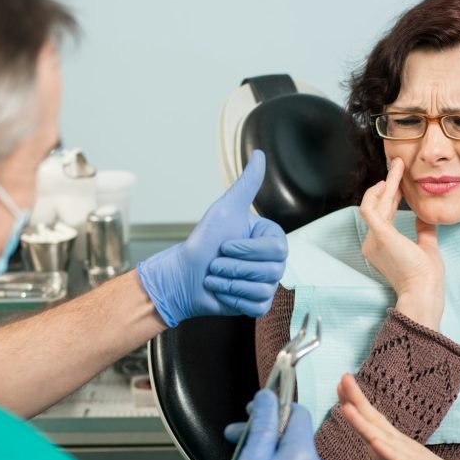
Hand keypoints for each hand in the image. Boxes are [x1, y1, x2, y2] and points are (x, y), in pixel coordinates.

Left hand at [136, 150, 287, 325]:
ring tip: (216, 276)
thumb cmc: (202, 242)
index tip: (225, 245)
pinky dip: (234, 299)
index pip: (277, 249)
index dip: (248, 250)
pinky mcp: (257, 304)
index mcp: (270, 238)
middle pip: (272, 271)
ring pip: (263, 288)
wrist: (182, 275)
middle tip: (217, 262)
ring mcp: (266, 283)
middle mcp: (272, 261)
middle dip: (235, 267)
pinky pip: (257, 304)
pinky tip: (222, 291)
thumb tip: (260, 155)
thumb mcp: (225, 209)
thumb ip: (247, 184)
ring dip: (230, 282)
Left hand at [331, 374, 459, 459]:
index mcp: (389, 446)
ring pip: (384, 437)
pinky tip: (375, 444)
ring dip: (365, 423)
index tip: (338, 386)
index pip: (369, 421)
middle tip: (342, 379)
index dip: (353, 404)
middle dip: (357, 401)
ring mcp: (410, 457)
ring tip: (348, 408)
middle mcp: (398, 445)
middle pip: (375, 420)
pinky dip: (388, 453)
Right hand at [359, 158, 443, 327]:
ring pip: (374, 204)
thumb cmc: (426, 277)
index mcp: (382, 246)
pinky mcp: (379, 235)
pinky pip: (370, 209)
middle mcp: (373, 242)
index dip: (392, 196)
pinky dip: (376, 194)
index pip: (385, 214)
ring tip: (396, 167)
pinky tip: (387, 182)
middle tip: (398, 165)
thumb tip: (425, 215)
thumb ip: (423, 231)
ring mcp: (373, 239)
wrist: (423, 291)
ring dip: (385, 184)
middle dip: (389, 184)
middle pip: (379, 206)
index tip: (401, 180)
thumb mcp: (426, 247)